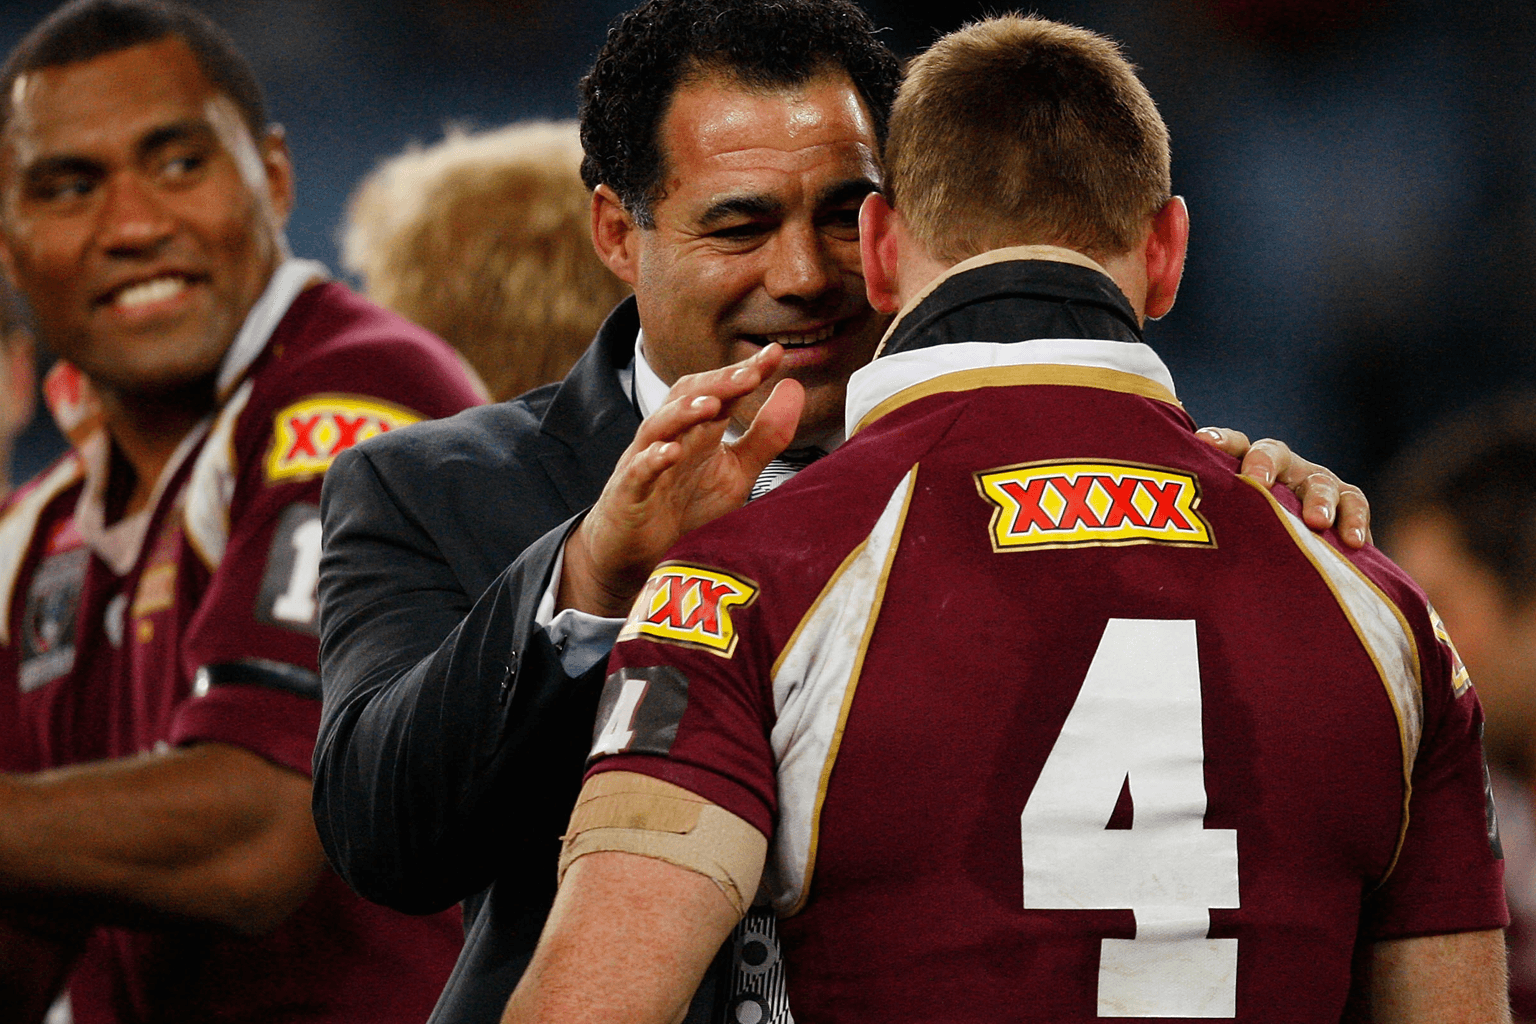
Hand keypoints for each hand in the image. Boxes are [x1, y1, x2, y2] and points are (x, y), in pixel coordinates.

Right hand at [558, 345, 804, 616]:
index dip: (746, 372)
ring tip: (712, 405)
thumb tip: (794, 387)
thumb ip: (766, 435)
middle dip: (718, 383)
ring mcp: (645, 462)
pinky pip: (637, 472)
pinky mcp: (628, 493)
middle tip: (750, 373)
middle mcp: (670, 437)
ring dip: (683, 413)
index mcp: (699, 430)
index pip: (721, 391)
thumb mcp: (736, 472)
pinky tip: (670, 453)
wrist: (635, 550)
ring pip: (658, 426)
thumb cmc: (685, 505)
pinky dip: (652, 460)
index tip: (776, 353)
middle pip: (687, 397)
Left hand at [1197, 428, 1370, 548]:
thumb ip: (1193, 519)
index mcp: (1241, 466)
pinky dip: (1355, 521)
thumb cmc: (1236, 540)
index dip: (1218, 441)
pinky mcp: (1345, 503)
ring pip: (1319, 480)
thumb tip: (1135, 530)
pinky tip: (1354, 544)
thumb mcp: (1213, 528)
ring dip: (1318, 500)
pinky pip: (1354, 503)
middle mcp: (1277, 467)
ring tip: (1315, 524)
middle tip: (1257, 484)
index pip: (1229, 443)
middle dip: (1263, 465)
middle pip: (1271, 452)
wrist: (1284, 562)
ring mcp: (1313, 482)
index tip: (1203, 445)